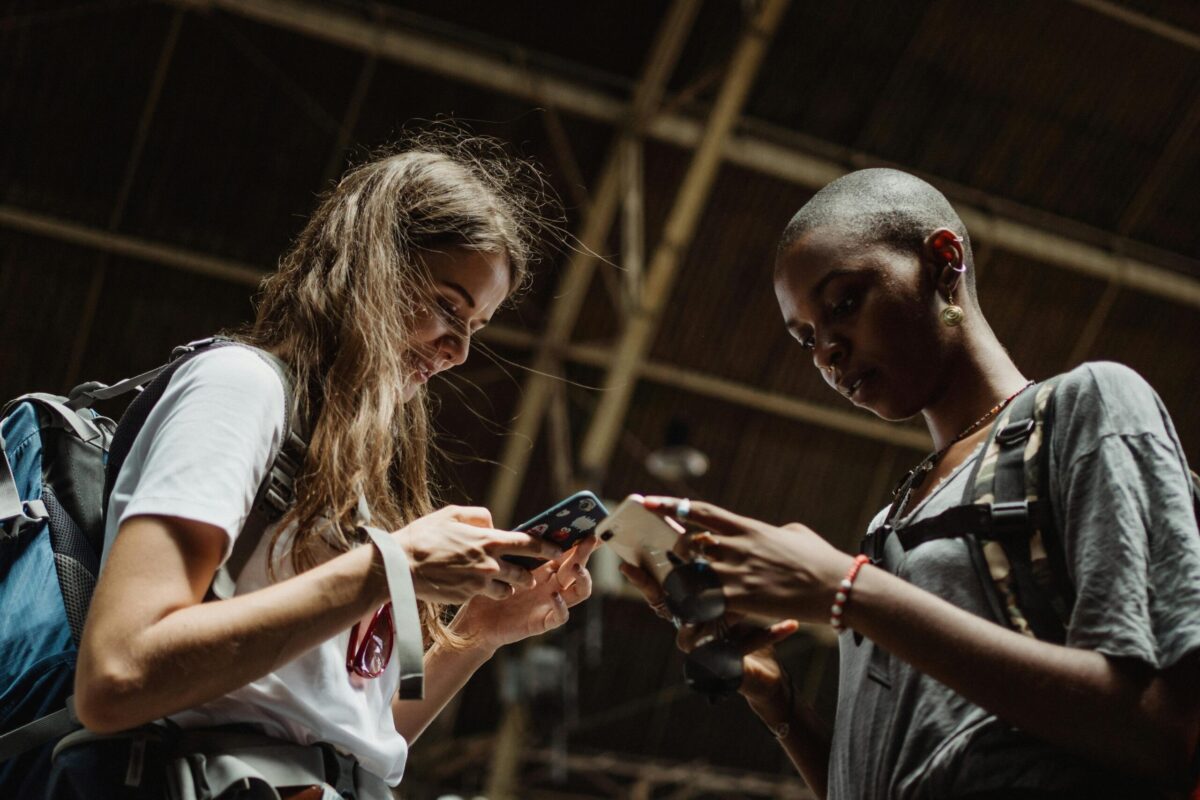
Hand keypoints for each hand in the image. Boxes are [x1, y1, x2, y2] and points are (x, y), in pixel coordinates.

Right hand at [393, 505, 560, 602]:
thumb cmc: (424, 536)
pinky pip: (489, 596)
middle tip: (532, 573)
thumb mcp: (452, 514)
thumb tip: (493, 523)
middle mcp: (489, 562)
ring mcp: (480, 582)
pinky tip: (482, 588)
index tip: (559, 550)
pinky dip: (490, 593)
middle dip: (531, 573)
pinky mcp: (469, 596)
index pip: (528, 544)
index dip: (547, 548)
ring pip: (509, 588)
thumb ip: (479, 516)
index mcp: (488, 539)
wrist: (400, 565)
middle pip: (524, 572)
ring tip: (505, 582)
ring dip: (510, 586)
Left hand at [453, 537, 597, 652]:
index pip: (568, 553)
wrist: (475, 621)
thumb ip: (519, 550)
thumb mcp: (503, 565)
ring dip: (583, 579)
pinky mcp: (543, 622)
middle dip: (585, 553)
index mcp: (545, 570)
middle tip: (591, 539)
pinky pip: (561, 616)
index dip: (579, 542)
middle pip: (577, 568)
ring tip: (576, 567)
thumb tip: (532, 526)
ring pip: (580, 592)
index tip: (588, 528)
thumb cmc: (488, 590)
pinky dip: (561, 606)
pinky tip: (554, 596)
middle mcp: (552, 585)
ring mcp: (551, 604)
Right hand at [619, 562, 797, 706]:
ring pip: (706, 629)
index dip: (642, 580)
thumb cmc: (749, 621)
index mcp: (686, 608)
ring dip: (733, 610)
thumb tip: (708, 529)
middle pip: (678, 607)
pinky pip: (743, 648)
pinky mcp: (725, 669)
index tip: (628, 564)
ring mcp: (703, 652)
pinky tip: (789, 625)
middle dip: (691, 588)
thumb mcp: (735, 588)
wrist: (767, 672)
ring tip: (753, 599)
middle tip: (704, 571)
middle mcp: (688, 630)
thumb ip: (720, 562)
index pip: (659, 591)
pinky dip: (768, 635)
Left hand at [641, 497, 854, 623]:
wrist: (839, 587)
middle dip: (677, 551)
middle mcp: (738, 546)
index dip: (671, 506)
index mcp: (749, 528)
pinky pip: (706, 600)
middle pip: (690, 543)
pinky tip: (689, 613)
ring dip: (683, 581)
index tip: (649, 503)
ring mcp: (738, 572)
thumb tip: (773, 532)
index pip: (701, 512)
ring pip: (692, 573)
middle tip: (671, 559)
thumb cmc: (823, 560)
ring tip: (678, 588)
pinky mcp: (743, 598)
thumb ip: (773, 532)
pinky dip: (695, 606)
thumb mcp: (796, 535)